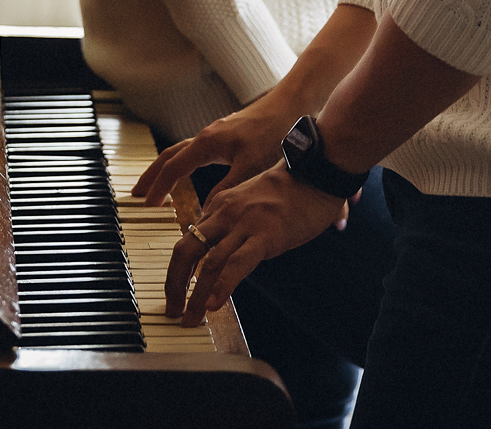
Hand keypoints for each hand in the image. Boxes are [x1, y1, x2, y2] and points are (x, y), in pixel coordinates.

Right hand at [131, 101, 289, 208]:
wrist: (290, 106)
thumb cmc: (273, 133)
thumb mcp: (250, 166)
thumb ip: (227, 189)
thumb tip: (206, 212)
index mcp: (206, 143)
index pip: (173, 168)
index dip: (159, 188)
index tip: (148, 205)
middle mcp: (205, 136)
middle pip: (168, 156)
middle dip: (150, 176)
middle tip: (136, 194)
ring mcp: (213, 134)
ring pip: (180, 152)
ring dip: (165, 169)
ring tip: (156, 187)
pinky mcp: (224, 136)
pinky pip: (193, 152)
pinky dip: (182, 165)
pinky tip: (188, 175)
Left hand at [165, 167, 349, 325]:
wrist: (317, 170)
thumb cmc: (292, 189)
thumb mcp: (254, 201)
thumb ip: (239, 223)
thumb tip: (234, 251)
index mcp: (220, 206)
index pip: (190, 241)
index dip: (179, 271)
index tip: (178, 293)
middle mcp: (224, 214)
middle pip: (185, 251)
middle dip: (174, 284)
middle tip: (172, 310)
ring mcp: (244, 225)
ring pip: (208, 264)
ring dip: (195, 296)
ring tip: (190, 319)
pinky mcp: (265, 236)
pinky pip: (237, 264)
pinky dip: (222, 287)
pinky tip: (214, 305)